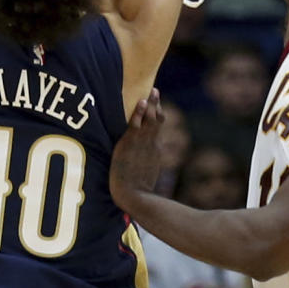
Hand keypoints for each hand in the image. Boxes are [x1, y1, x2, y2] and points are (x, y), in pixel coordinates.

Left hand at [110, 89, 163, 210]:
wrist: (136, 196)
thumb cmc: (138, 191)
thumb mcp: (146, 176)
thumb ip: (145, 169)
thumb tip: (145, 169)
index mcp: (155, 150)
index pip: (157, 129)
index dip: (157, 117)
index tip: (156, 107)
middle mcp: (152, 144)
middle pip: (156, 121)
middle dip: (156, 105)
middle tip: (155, 91)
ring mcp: (142, 144)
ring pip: (149, 120)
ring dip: (151, 105)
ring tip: (152, 92)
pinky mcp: (131, 144)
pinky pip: (136, 124)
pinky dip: (139, 113)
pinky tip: (141, 102)